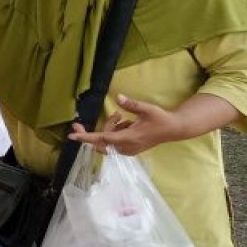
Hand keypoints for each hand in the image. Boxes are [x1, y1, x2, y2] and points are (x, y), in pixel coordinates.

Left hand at [67, 94, 188, 155]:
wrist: (172, 130)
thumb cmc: (160, 119)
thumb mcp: (147, 109)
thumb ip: (132, 104)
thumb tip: (118, 97)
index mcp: (129, 138)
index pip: (103, 139)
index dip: (87, 137)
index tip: (73, 136)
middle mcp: (126, 147)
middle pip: (100, 142)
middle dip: (90, 132)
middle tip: (76, 123)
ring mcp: (127, 150)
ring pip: (107, 140)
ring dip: (109, 127)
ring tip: (120, 116)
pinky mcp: (129, 149)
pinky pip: (113, 141)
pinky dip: (114, 131)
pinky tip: (125, 122)